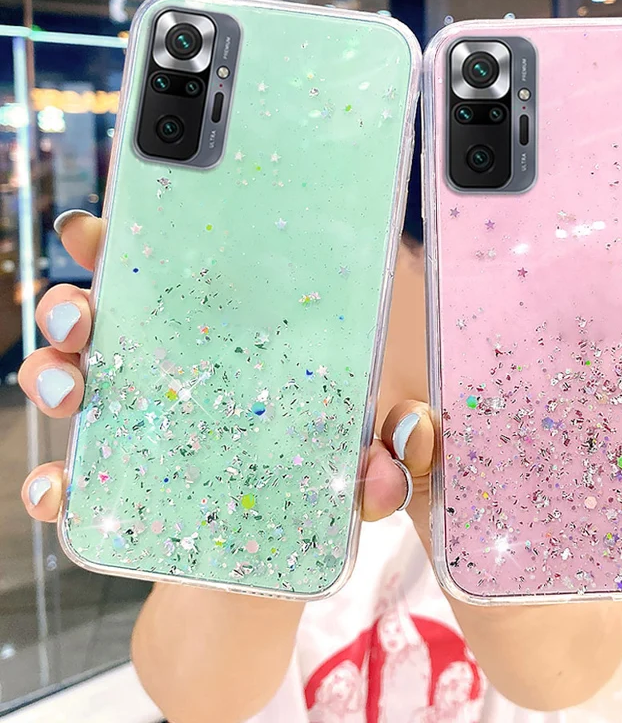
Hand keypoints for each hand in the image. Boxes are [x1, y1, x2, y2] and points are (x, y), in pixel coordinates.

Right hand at [17, 210, 417, 532]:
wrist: (275, 556)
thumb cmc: (322, 475)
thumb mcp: (366, 449)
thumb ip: (394, 443)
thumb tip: (409, 434)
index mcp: (222, 336)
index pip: (167, 273)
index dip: (124, 242)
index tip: (100, 226)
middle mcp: (166, 367)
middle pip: (101, 314)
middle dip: (74, 303)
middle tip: (83, 313)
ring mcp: (135, 424)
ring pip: (71, 378)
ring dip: (51, 372)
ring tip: (69, 386)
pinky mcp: (115, 488)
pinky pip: (68, 478)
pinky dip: (51, 483)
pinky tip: (59, 490)